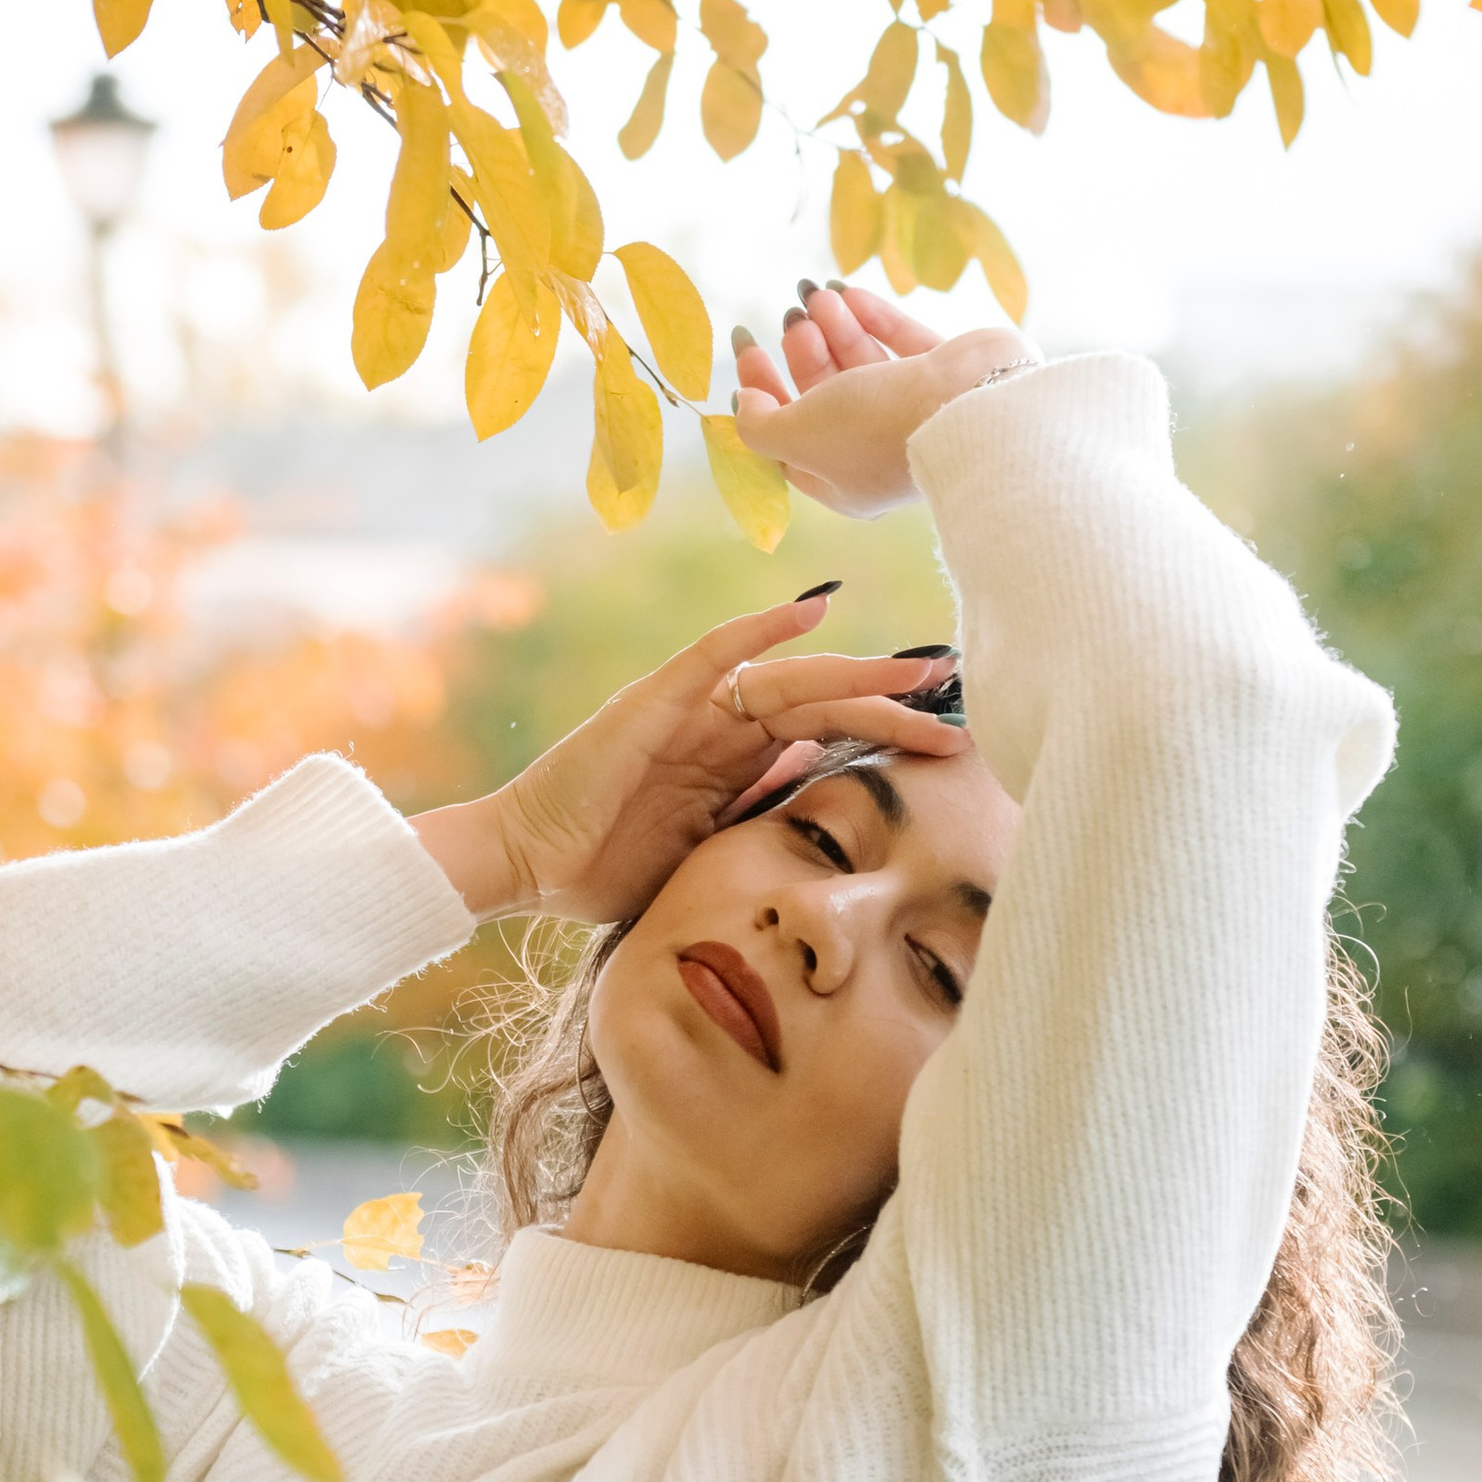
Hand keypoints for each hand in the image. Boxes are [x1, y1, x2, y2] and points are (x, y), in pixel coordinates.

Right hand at [413, 594, 969, 922]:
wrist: (524, 864)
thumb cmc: (600, 873)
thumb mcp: (704, 858)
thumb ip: (754, 828)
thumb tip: (823, 814)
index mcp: (731, 763)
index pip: (824, 737)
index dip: (884, 735)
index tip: (946, 744)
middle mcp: (716, 726)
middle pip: (821, 703)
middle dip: (890, 702)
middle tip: (957, 697)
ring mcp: (686, 709)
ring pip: (788, 679)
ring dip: (855, 674)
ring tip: (916, 672)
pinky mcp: (652, 703)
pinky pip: (714, 655)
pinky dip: (762, 628)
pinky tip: (812, 608)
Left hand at [731, 280, 1031, 517]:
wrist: (971, 410)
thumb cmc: (875, 430)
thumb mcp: (797, 436)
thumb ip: (760, 425)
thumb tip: (747, 404)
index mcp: (842, 479)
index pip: (788, 437)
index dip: (762, 392)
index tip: (747, 347)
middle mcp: (878, 449)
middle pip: (826, 395)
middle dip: (804, 352)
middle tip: (792, 318)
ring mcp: (916, 412)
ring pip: (864, 365)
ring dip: (835, 328)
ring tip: (818, 295)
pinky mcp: (947, 376)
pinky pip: (902, 344)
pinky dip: (873, 319)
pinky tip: (848, 292)